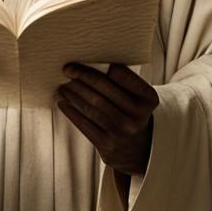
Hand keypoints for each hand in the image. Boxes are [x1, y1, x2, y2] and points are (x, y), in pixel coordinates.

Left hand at [56, 62, 158, 176]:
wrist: (136, 150)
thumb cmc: (131, 114)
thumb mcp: (137, 99)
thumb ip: (123, 83)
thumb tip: (89, 66)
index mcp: (148, 99)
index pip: (124, 77)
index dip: (104, 68)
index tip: (86, 60)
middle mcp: (137, 115)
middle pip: (104, 91)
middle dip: (83, 77)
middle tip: (68, 69)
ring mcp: (122, 131)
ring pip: (92, 107)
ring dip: (74, 93)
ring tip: (63, 85)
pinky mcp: (107, 144)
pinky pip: (84, 124)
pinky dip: (71, 111)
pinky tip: (63, 102)